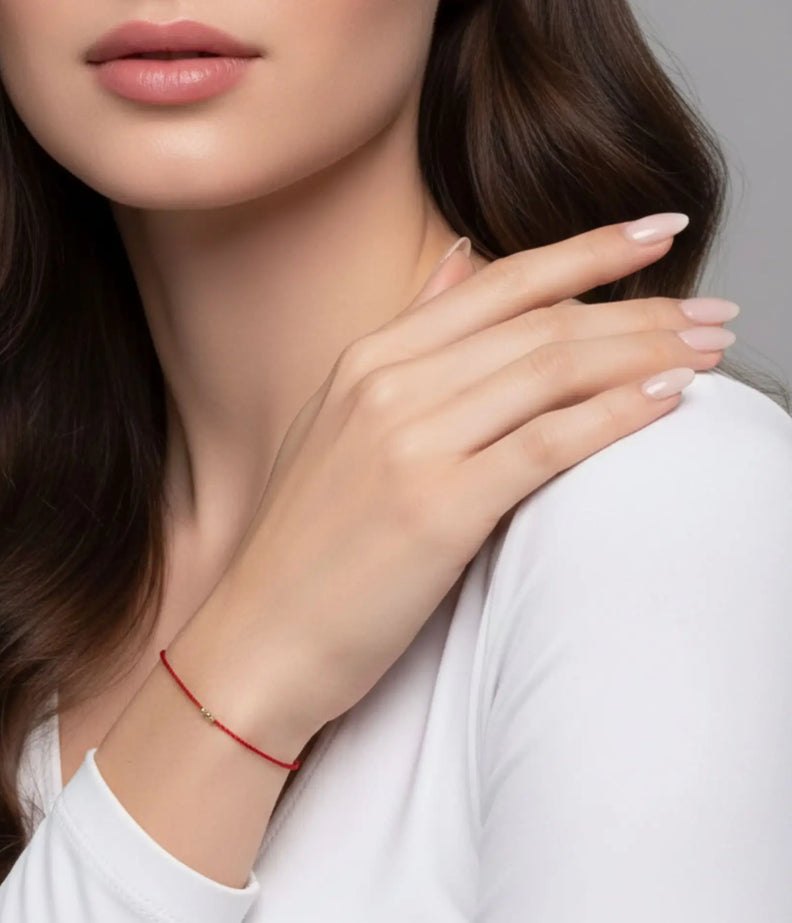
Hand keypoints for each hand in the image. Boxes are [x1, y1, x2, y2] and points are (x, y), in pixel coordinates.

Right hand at [177, 219, 732, 748]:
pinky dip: (617, 415)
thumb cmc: (302, 546)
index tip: (656, 232)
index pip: (498, 283)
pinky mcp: (437, 507)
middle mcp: (387, 386)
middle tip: (715, 312)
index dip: (587, 249)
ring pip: (553, 369)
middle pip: (540, 321)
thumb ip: (405, 342)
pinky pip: (548, 443)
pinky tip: (669, 399)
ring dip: (647, 351)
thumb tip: (460, 263)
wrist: (258, 637)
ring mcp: (409, 443)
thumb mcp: (336, 424)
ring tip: (712, 349)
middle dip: (642, 308)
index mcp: (365, 359)